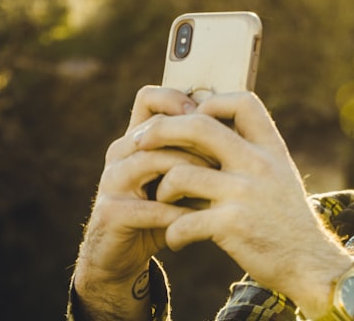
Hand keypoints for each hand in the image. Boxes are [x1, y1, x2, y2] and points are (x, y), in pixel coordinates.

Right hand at [72, 87, 209, 318]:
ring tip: (217, 184)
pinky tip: (202, 218)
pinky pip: (149, 206)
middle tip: (226, 154)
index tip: (211, 116)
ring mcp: (111, 181)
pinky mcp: (110, 213)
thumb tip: (243, 128)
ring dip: (189, 172)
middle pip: (157, 128)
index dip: (179, 99)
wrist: (124, 255)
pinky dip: (179, 212)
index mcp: (137, 137)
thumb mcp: (184, 177)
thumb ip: (201, 153)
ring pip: (151, 161)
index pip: (149, 98)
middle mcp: (120, 153)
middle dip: (196, 140)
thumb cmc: (163, 209)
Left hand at [134, 91, 353, 315]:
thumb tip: (209, 126)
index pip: (242, 102)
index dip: (212, 102)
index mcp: (270, 147)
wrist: (308, 261)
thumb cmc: (286, 216)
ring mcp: (245, 193)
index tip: (192, 117)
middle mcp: (258, 163)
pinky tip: (175, 239)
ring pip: (180, 174)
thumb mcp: (280, 173)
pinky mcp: (232, 226)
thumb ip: (251, 151)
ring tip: (165, 202)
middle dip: (161, 131)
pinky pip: (183, 222)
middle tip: (139, 142)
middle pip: (199, 126)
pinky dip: (172, 232)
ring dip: (162, 190)